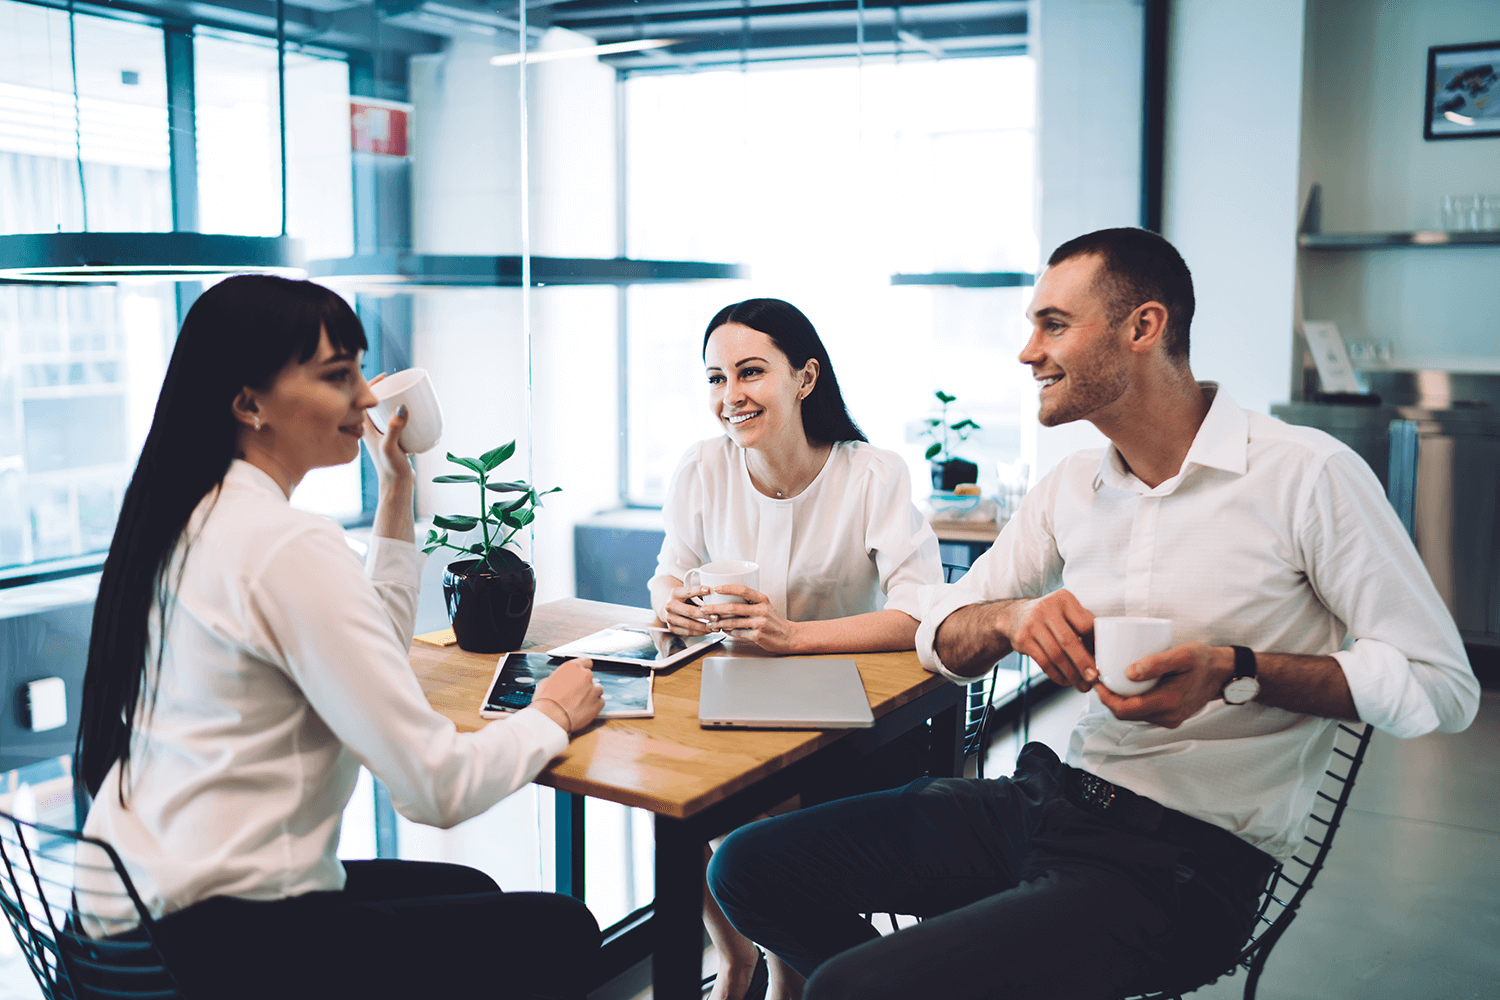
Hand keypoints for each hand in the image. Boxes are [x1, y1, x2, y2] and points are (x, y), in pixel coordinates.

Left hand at [361, 374, 414, 490]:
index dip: (372, 384)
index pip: (362, 399)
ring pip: (386, 412)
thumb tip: (403, 407)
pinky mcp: (393, 440)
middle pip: (376, 403)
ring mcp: (381, 434)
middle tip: (402, 382)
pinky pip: (395, 421)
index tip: (386, 375)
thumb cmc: (389, 469)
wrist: (397, 487)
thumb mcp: (390, 446)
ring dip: (395, 400)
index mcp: (364, 427)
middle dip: (387, 390)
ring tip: (409, 393)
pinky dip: (402, 413)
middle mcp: (370, 429)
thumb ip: (394, 428)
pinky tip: (414, 412)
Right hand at [532, 658, 604, 733]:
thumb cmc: (546, 701)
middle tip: (575, 693)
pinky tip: (584, 710)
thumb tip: (558, 681)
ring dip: (590, 694)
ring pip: (597, 689)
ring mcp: (594, 689)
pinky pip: (600, 702)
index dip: (584, 667)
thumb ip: (558, 678)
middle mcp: (585, 675)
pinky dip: (594, 705)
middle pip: (590, 676)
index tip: (582, 673)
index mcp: (573, 667)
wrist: (551, 718)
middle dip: (584, 683)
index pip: (585, 661)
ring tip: (579, 703)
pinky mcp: (598, 703)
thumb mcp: (546, 682)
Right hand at [660, 584, 721, 635]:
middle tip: (717, 616)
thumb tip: (716, 593)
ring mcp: (669, 618)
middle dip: (705, 615)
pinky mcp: (672, 628)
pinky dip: (700, 632)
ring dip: (704, 626)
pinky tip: (708, 631)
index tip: (709, 590)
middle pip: (689, 611)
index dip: (698, 590)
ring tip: (715, 626)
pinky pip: (688, 632)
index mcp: (674, 593)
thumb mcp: (687, 593)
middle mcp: (670, 606)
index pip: (688, 591)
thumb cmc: (682, 599)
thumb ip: (698, 593)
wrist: (666, 607)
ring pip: (689, 624)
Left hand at [697, 585, 800, 653]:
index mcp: (762, 600)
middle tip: (705, 609)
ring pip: (733, 622)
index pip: (743, 590)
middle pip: (733, 607)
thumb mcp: (765, 606)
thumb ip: (750, 602)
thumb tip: (727, 600)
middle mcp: (762, 610)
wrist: (789, 636)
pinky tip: (724, 631)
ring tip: (710, 623)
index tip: (716, 588)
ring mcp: (760, 623)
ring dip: (719, 623)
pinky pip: (738, 633)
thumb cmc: (774, 621)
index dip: (728, 588)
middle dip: (715, 608)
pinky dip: (729, 632)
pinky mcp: (758, 635)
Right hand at [1002, 590, 1096, 691]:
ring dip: (1071, 674)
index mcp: (1064, 599)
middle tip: (1094, 678)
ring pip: (1055, 655)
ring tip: (1082, 685)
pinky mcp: (1022, 639)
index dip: (1095, 644)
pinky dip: (1056, 675)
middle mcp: (1046, 608)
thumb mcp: (1067, 610)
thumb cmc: (1050, 616)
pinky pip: (1043, 662)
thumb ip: (1084, 624)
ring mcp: (1032, 624)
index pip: (1085, 624)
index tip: (1103, 659)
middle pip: (1069, 641)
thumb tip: (1103, 651)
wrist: (1015, 615)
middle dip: (1083, 663)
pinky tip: (1065, 681)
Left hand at [1093, 642, 1233, 727]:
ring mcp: (1170, 719)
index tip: (1098, 681)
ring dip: (1120, 701)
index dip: (1106, 698)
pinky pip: (1145, 712)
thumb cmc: (1203, 660)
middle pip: (1126, 714)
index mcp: (1168, 703)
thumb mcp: (1181, 655)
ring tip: (1111, 680)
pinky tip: (1129, 687)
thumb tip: (1128, 673)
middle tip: (1101, 679)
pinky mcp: (1171, 716)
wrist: (1223, 673)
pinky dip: (1133, 702)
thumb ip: (1155, 663)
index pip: (1125, 710)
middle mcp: (1168, 716)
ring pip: (1135, 715)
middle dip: (1109, 699)